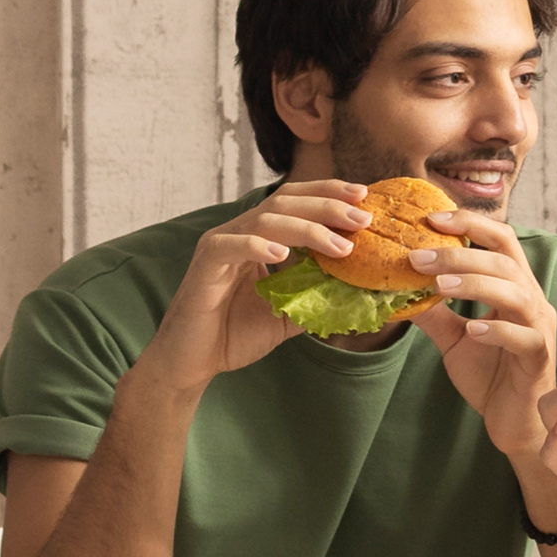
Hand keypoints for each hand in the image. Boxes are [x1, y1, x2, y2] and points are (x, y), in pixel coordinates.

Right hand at [140, 181, 366, 390]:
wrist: (193, 362)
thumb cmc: (233, 335)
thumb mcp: (288, 314)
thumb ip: (316, 296)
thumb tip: (359, 292)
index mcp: (259, 238)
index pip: (295, 202)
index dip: (328, 194)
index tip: (364, 197)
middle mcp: (240, 233)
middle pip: (285, 202)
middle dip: (327, 206)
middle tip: (362, 217)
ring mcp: (221, 245)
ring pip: (264, 220)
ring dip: (306, 229)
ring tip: (339, 245)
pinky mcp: (204, 266)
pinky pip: (229, 246)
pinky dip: (256, 246)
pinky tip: (282, 254)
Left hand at [404, 206, 556, 452]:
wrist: (514, 423)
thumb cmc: (492, 377)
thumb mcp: (455, 339)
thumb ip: (433, 313)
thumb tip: (395, 289)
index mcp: (515, 288)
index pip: (500, 240)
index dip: (469, 224)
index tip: (430, 219)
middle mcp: (532, 301)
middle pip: (505, 259)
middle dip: (461, 252)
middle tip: (418, 256)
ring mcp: (539, 329)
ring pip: (516, 292)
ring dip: (476, 283)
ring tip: (439, 285)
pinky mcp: (539, 358)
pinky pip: (524, 337)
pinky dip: (497, 330)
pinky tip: (472, 329)